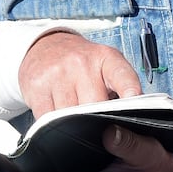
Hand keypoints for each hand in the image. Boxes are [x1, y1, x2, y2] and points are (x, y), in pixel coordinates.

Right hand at [18, 31, 142, 119]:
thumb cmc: (82, 63)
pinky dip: (54, 124)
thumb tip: (131, 120)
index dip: (131, 92)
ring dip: (73, 124)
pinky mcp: (37, 86)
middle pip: (95, 106)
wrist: (45, 46)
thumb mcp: (105, 66)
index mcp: (106, 58)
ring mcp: (58, 74)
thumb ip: (119, 88)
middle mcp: (81, 63)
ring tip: (75, 118)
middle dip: (98, 120)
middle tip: (98, 124)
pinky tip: (57, 116)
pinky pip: (49, 118)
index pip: (123, 76)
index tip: (135, 104)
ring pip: (71, 116)